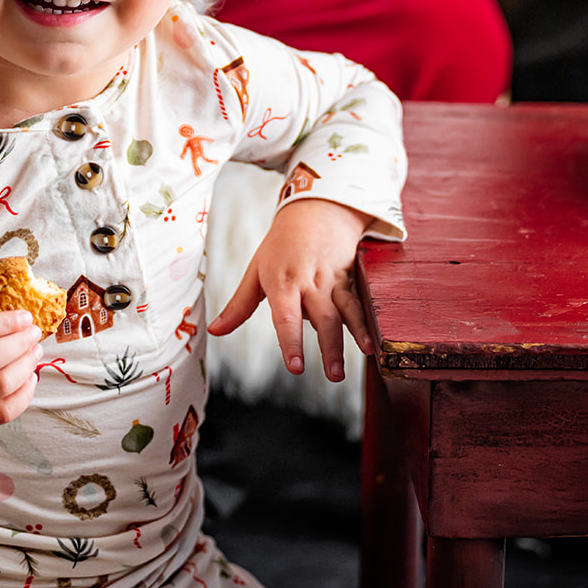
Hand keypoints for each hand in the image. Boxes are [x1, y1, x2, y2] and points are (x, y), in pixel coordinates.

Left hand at [207, 199, 372, 381]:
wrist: (315, 211)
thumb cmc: (279, 246)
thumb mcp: (255, 272)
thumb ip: (237, 306)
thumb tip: (214, 331)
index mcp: (282, 283)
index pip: (286, 318)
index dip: (291, 343)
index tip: (295, 367)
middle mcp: (309, 282)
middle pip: (321, 318)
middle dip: (328, 348)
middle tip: (333, 376)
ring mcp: (332, 280)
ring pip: (344, 311)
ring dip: (353, 336)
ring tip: (363, 357)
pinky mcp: (349, 277)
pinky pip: (359, 301)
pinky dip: (366, 321)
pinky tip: (372, 341)